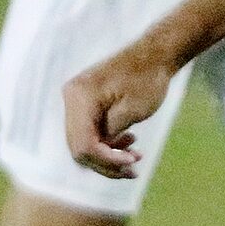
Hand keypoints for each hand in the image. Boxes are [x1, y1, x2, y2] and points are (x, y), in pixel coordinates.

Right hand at [64, 39, 180, 178]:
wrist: (153, 56)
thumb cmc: (147, 79)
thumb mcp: (132, 110)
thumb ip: (111, 132)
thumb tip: (98, 151)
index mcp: (79, 98)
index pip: (82, 144)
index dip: (106, 160)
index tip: (132, 162)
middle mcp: (71, 99)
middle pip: (79, 147)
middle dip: (107, 163)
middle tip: (134, 168)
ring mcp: (76, 101)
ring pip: (84, 143)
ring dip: (108, 156)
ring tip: (135, 156)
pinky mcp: (85, 104)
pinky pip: (90, 132)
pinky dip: (108, 143)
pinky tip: (129, 142)